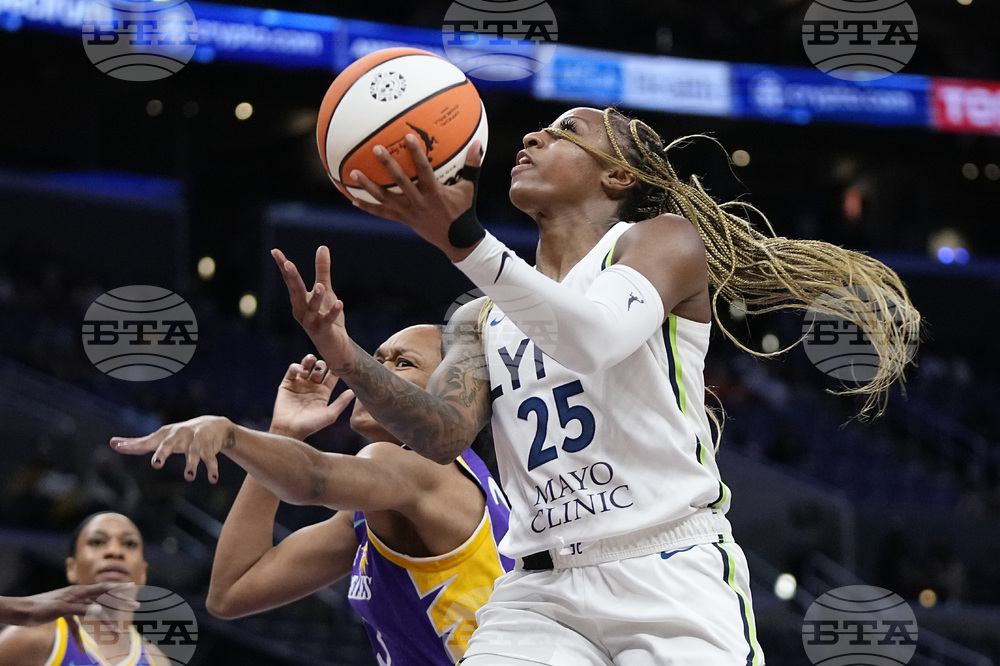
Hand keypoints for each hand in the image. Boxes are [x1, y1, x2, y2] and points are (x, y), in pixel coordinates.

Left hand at [3, 583, 137, 625]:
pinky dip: (80, 637)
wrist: (20, 612)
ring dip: (103, 625)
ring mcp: (71, 605)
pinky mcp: (64, 614)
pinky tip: (83, 650)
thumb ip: (82, 609)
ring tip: (116, 633)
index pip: (103, 588)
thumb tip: (100, 611)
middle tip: (135, 605)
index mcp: (79, 591)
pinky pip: (77, 626)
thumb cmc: (39, 608)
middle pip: (103, 600)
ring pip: (93, 615)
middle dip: (119, 604)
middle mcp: (78, 596)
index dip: (119, 587)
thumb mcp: (62, 609)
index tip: (133, 586)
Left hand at [111, 415, 231, 483]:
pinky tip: (212, 479)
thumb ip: (138, 442)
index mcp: (164, 436)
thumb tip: (112, 442)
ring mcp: (195, 442)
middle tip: (156, 464)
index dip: (131, 446)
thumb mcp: (160, 437)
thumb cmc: (179, 435)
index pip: (145, 442)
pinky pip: (211, 460)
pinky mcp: (209, 448)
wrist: (214, 425)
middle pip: (168, 445)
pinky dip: (212, 469)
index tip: (116, 446)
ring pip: (193, 454)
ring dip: (191, 465)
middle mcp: (179, 436)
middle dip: (163, 453)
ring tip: (189, 477)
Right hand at [270, 354, 354, 439]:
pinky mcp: (287, 384)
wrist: (290, 430)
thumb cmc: (311, 425)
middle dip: (322, 364)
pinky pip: (292, 371)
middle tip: (323, 365)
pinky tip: (301, 370)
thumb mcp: (330, 414)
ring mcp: (300, 384)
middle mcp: (312, 386)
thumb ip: (342, 402)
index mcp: (324, 392)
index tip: (338, 363)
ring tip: (312, 360)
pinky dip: (296, 367)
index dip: (335, 368)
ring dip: (309, 361)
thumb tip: (355, 391)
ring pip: (306, 366)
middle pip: (319, 368)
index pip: (332, 376)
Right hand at [272, 246, 354, 369]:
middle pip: (295, 292)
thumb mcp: (326, 290)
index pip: (290, 280)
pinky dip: (332, 313)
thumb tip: (322, 247)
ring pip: (311, 308)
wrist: (334, 344)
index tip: (275, 251)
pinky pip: (327, 321)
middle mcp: (301, 310)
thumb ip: (322, 270)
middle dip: (292, 278)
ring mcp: (311, 322)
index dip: (283, 266)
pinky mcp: (323, 331)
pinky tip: (340, 303)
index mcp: (299, 299)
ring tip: (321, 287)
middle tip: (288, 263)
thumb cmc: (325, 316)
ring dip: (316, 298)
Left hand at [351, 136, 483, 261]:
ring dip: (368, 186)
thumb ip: (472, 166)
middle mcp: (419, 202)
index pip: (424, 170)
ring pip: (385, 198)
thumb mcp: (470, 189)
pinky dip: (367, 207)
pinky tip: (353, 199)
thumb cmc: (464, 211)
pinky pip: (382, 213)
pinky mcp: (403, 220)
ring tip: (353, 173)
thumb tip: (478, 143)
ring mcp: (408, 212)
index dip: (416, 153)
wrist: (458, 241)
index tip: (407, 137)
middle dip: (387, 165)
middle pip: (400, 181)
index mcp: (434, 193)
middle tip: (375, 149)